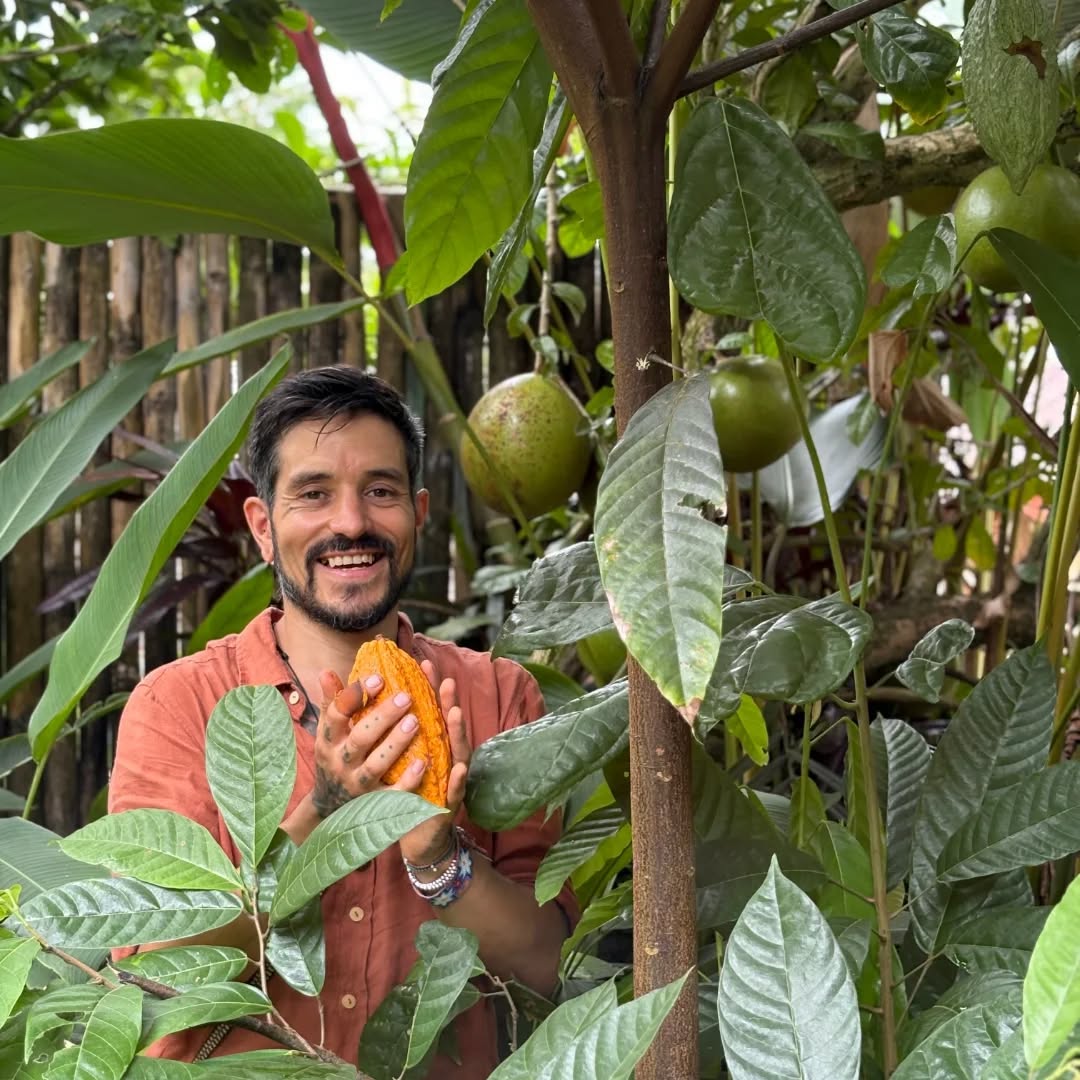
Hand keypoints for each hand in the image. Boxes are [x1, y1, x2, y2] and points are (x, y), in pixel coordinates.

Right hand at [310, 669, 426, 818]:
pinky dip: (407, 780)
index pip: (337, 715)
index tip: (379, 677)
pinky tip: (422, 763)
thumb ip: (332, 703)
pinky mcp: (374, 803)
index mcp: (329, 740)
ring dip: (396, 743)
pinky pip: (392, 794)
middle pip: (360, 738)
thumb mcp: (328, 732)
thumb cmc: (335, 756)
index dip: (356, 696)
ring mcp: (357, 784)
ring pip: (376, 765)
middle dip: (383, 717)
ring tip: (415, 722)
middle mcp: (340, 762)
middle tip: (406, 696)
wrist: (329, 805)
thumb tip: (326, 671)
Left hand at [398, 659, 471, 867]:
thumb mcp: (388, 758)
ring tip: (455, 713)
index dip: (428, 689)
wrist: (414, 834)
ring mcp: (448, 778)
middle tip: (445, 680)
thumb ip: (378, 729)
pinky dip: (457, 780)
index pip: (429, 711)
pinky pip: (454, 791)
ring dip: (457, 733)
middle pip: (446, 726)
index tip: (423, 664)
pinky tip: (458, 768)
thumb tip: (353, 693)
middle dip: (446, 702)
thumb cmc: (401, 791)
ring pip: (455, 753)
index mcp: (427, 743)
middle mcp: (442, 756)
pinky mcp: (448, 803)